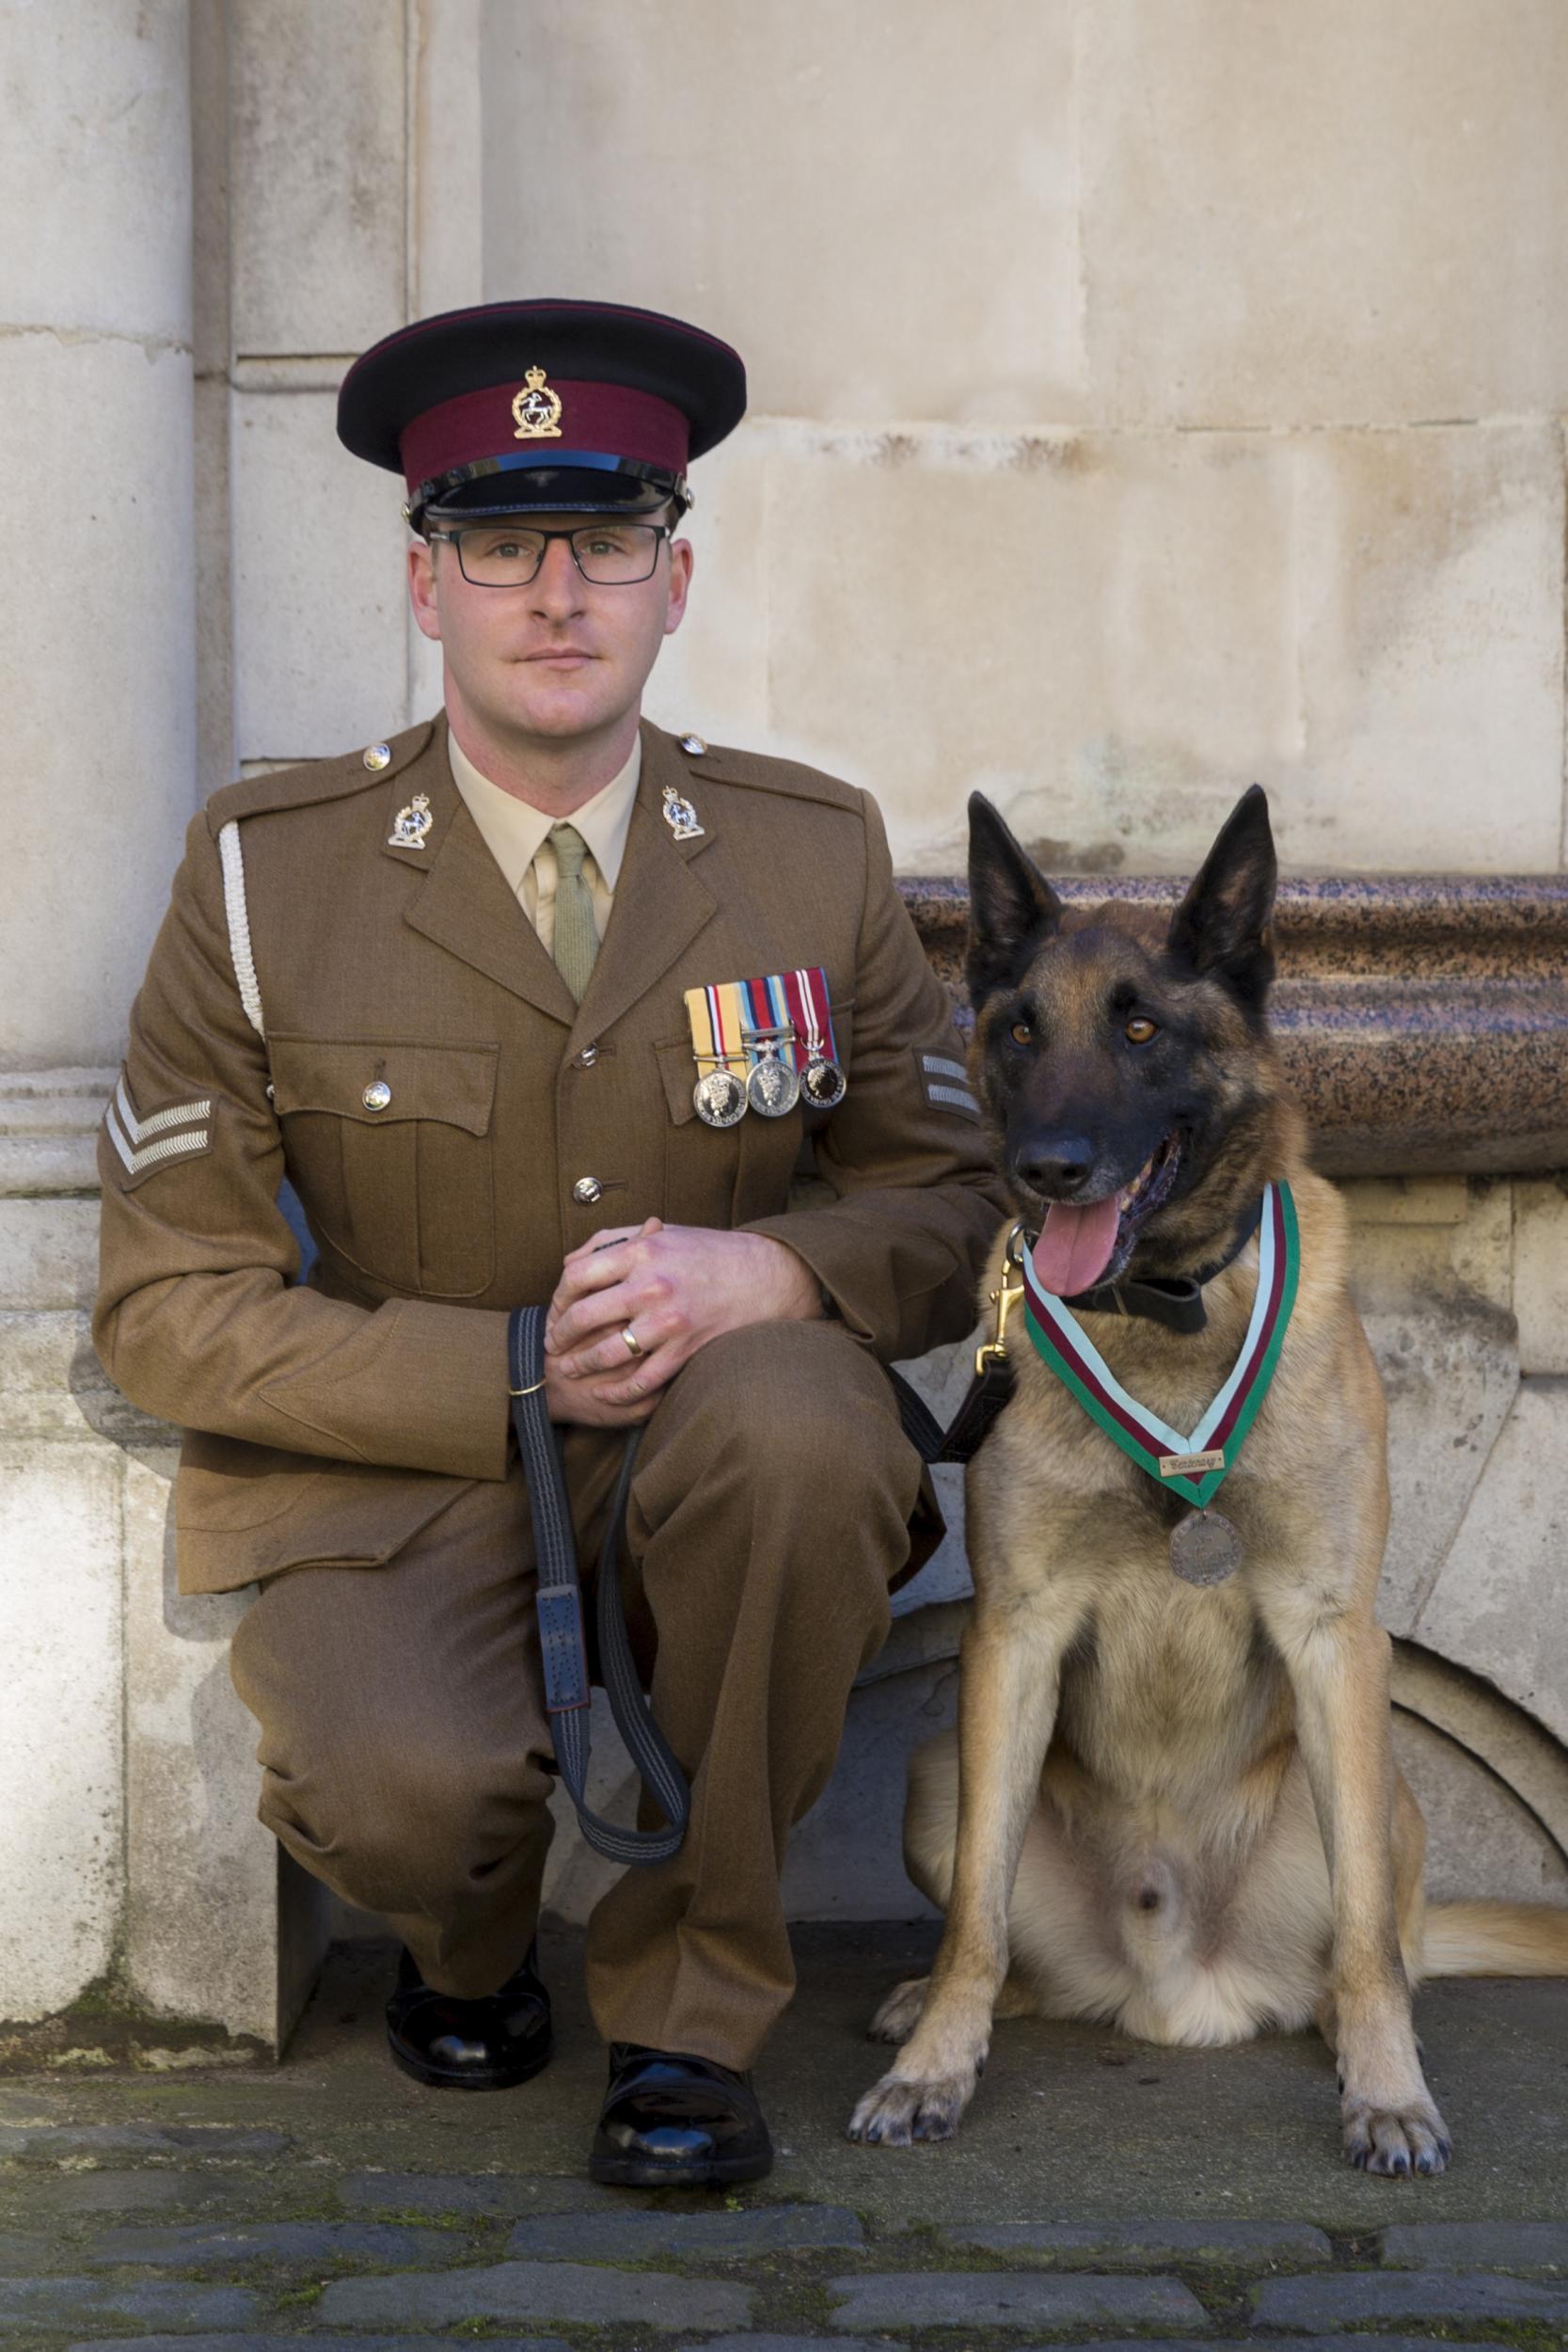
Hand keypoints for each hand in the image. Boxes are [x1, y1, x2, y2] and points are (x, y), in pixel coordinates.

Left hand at [543, 1215, 821, 1414]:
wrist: (765, 1277)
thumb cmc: (709, 1252)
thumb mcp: (662, 1234)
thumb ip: (614, 1242)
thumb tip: (570, 1262)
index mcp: (643, 1250)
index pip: (577, 1275)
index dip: (557, 1297)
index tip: (555, 1310)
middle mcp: (652, 1284)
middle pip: (584, 1315)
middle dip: (560, 1335)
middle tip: (553, 1344)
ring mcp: (670, 1320)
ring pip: (607, 1352)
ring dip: (581, 1365)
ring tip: (571, 1369)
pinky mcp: (686, 1349)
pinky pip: (641, 1380)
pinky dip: (616, 1392)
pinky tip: (604, 1393)